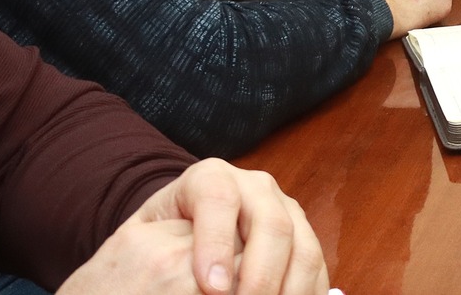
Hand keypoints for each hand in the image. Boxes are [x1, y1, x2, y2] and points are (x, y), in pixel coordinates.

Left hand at [61, 158, 327, 294]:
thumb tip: (199, 282)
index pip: (217, 198)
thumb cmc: (153, 245)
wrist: (175, 239)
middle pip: (271, 223)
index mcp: (210, 178)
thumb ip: (160, 253)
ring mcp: (285, 210)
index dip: (217, 242)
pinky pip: (318, 267)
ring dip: (290, 289)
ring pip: (303, 246)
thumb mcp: (142, 241)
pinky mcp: (304, 237)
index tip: (211, 288)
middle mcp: (255, 187)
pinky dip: (307, 293)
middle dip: (260, 273)